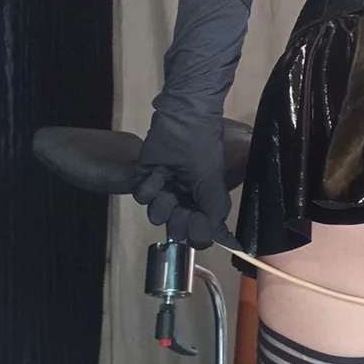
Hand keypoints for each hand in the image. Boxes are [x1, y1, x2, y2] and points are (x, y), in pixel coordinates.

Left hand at [132, 112, 231, 250]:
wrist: (184, 123)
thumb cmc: (202, 152)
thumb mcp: (214, 185)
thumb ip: (215, 215)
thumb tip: (221, 240)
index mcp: (202, 205)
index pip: (198, 235)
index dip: (196, 233)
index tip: (197, 219)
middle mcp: (183, 202)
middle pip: (176, 230)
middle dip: (178, 219)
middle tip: (181, 204)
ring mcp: (164, 192)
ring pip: (157, 216)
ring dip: (163, 201)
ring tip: (168, 184)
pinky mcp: (146, 180)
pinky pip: (142, 197)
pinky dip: (149, 186)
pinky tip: (158, 172)